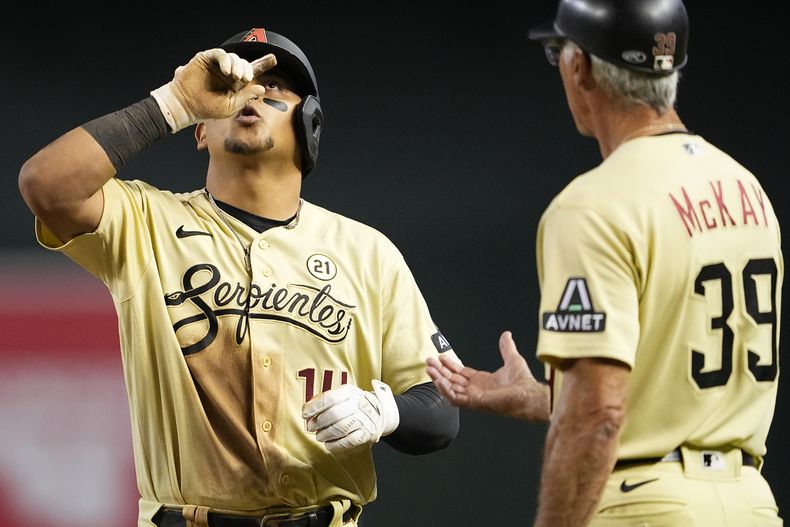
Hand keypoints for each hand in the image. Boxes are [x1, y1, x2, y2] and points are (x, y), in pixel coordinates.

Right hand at [151, 48, 276, 132]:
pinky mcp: (206, 59)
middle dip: (248, 69)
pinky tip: (226, 71)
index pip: (251, 71)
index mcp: (235, 84)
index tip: (274, 58)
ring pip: (234, 57)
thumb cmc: (207, 108)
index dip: (263, 64)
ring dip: (238, 66)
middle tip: (244, 79)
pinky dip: (226, 61)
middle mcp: (228, 73)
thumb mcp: (230, 106)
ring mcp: (217, 65)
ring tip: (234, 76)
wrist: (186, 105)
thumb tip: (261, 88)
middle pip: (244, 63)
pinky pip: (220, 54)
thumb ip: (245, 97)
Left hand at [302, 380, 399, 452]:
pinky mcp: (367, 434)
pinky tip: (329, 444)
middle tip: (311, 428)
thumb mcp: (342, 394)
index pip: (329, 398)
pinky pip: (349, 441)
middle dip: (318, 423)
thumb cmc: (354, 403)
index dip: (314, 407)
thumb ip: (324, 399)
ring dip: (325, 434)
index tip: (305, 414)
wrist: (380, 412)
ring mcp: (364, 420)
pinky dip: (335, 445)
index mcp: (349, 393)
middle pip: (334, 414)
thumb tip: (307, 410)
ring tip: (319, 436)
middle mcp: (358, 405)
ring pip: (340, 428)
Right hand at [426, 331, 549, 420]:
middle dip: (440, 371)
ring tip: (429, 369)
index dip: (450, 365)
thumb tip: (506, 335)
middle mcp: (476, 390)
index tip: (440, 357)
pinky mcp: (474, 403)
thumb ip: (506, 348)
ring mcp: (474, 397)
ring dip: (439, 379)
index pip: (460, 373)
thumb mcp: (512, 359)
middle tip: (429, 361)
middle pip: (452, 380)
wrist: (528, 393)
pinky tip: (439, 380)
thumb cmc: (523, 382)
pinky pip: (455, 398)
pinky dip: (445, 390)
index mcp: (482, 381)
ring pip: (450, 388)